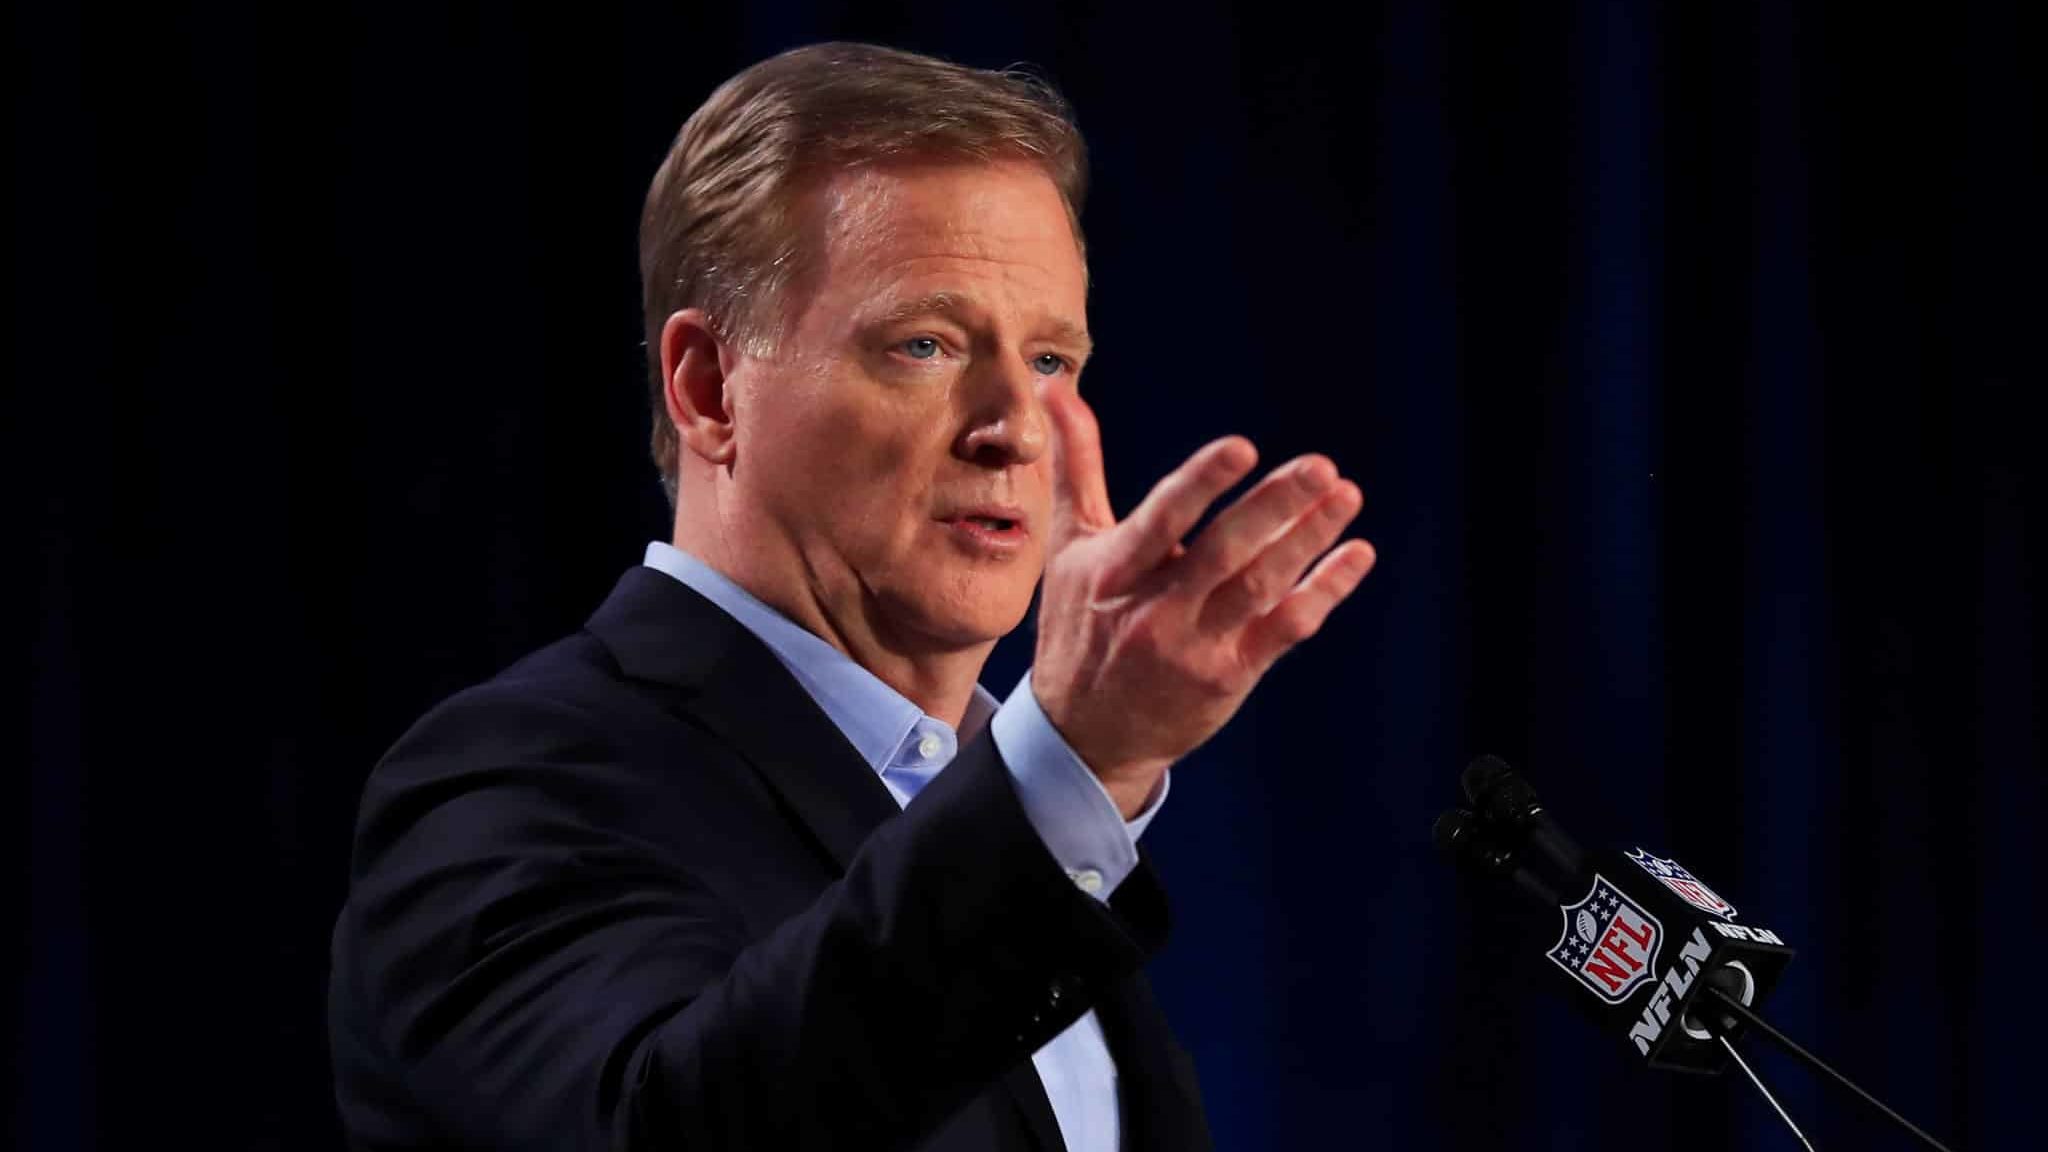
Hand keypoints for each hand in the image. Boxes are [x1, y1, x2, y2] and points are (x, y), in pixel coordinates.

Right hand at [1030, 380, 1377, 817]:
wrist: (1085, 736)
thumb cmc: (1078, 626)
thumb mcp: (1069, 548)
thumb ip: (1076, 466)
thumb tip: (1057, 387)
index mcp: (1113, 572)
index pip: (1161, 519)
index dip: (1201, 484)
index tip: (1241, 449)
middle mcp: (1155, 609)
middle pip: (1224, 552)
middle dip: (1276, 507)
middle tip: (1321, 467)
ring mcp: (1195, 646)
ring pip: (1261, 587)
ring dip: (1309, 540)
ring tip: (1346, 496)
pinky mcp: (1229, 674)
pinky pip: (1285, 629)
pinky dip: (1325, 591)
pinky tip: (1355, 555)